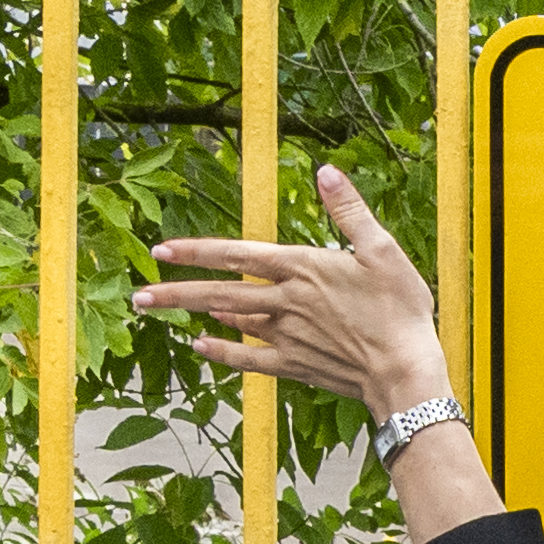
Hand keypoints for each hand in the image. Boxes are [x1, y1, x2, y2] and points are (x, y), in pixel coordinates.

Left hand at [139, 166, 449, 414]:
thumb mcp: (382, 250)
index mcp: (302, 269)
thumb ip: (349, 210)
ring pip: (230, 322)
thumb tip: (326, 171)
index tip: (162, 251)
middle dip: (176, 292)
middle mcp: (285, 302)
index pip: (237, 255)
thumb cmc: (400, 310)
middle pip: (219, 293)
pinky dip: (223, 352)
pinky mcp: (295, 365)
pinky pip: (249, 359)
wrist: (405, 373)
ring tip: (163, 310)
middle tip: (139, 296)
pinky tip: (202, 346)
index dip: (197, 252)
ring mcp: (286, 337)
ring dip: (194, 314)